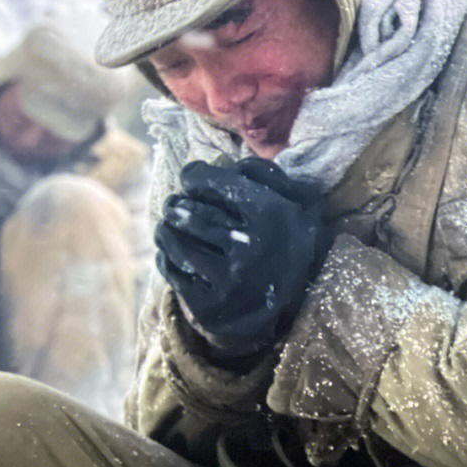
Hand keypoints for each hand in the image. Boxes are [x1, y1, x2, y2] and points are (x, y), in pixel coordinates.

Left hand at [154, 158, 330, 353]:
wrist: (303, 303)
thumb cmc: (294, 242)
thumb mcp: (298, 201)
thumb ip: (268, 175)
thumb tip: (229, 162)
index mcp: (269, 215)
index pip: (216, 184)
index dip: (195, 176)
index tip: (188, 176)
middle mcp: (247, 246)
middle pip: (194, 215)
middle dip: (176, 206)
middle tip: (171, 204)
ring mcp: (227, 279)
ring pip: (180, 244)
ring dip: (166, 231)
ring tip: (164, 226)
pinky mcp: (211, 304)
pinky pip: (175, 274)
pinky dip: (166, 259)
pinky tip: (167, 251)